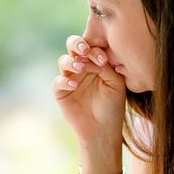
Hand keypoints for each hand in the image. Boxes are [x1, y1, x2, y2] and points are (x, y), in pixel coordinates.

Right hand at [52, 35, 125, 149]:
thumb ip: (107, 67)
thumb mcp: (116, 84)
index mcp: (96, 62)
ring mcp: (70, 78)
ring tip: (80, 68)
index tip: (104, 60)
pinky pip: (58, 81)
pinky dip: (64, 81)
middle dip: (77, 44)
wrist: (103, 130)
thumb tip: (93, 56)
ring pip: (64, 61)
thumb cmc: (113, 106)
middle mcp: (82, 67)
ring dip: (71, 62)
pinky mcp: (61, 92)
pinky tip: (74, 85)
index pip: (92, 46)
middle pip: (73, 46)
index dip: (95, 50)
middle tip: (84, 50)